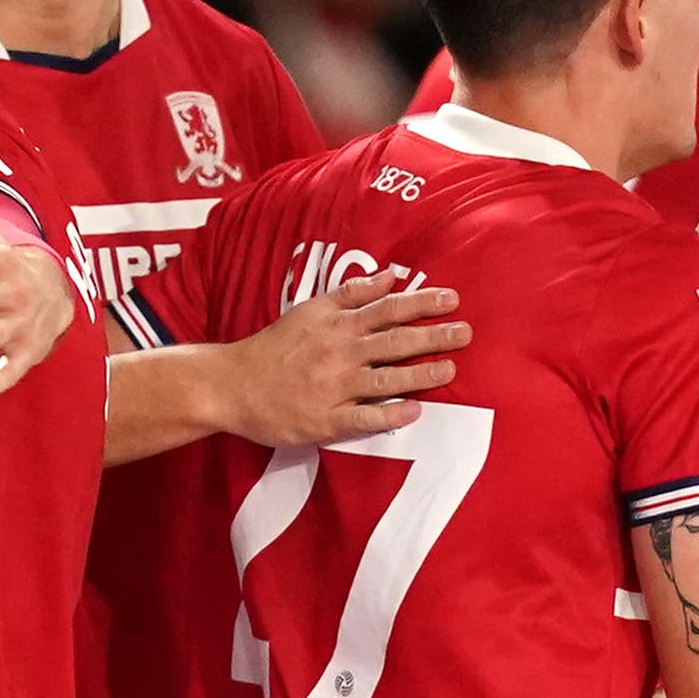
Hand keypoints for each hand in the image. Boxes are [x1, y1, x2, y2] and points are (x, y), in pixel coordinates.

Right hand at [220, 273, 470, 446]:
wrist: (232, 385)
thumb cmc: (275, 346)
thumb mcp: (309, 310)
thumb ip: (350, 294)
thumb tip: (390, 277)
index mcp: (336, 325)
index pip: (387, 309)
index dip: (422, 302)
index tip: (452, 299)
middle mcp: (338, 353)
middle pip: (394, 341)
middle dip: (433, 336)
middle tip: (465, 333)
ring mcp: (333, 388)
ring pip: (385, 379)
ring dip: (420, 374)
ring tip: (450, 369)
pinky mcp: (325, 420)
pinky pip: (364, 418)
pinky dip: (390, 415)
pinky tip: (414, 411)